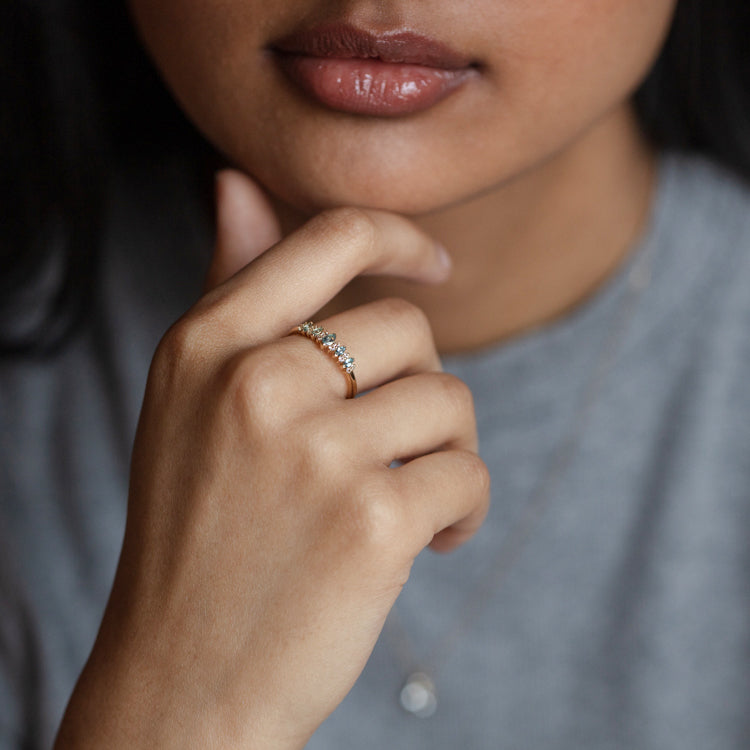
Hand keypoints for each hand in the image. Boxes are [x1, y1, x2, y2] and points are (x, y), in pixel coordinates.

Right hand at [56, 171, 489, 748]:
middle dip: (420, 384)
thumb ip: (228, 288)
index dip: (398, 237)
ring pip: (449, 400)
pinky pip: (468, 474)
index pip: (329, 236)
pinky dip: (463, 508)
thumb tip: (235, 181)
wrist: (183, 678)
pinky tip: (428, 541)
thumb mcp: (190, 400)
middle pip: (409, 328)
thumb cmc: (198, 532)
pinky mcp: (372, 519)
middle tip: (396, 444)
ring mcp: (313, 449)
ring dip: (446, 451)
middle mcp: (253, 381)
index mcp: (205, 343)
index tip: (435, 263)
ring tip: (408, 498)